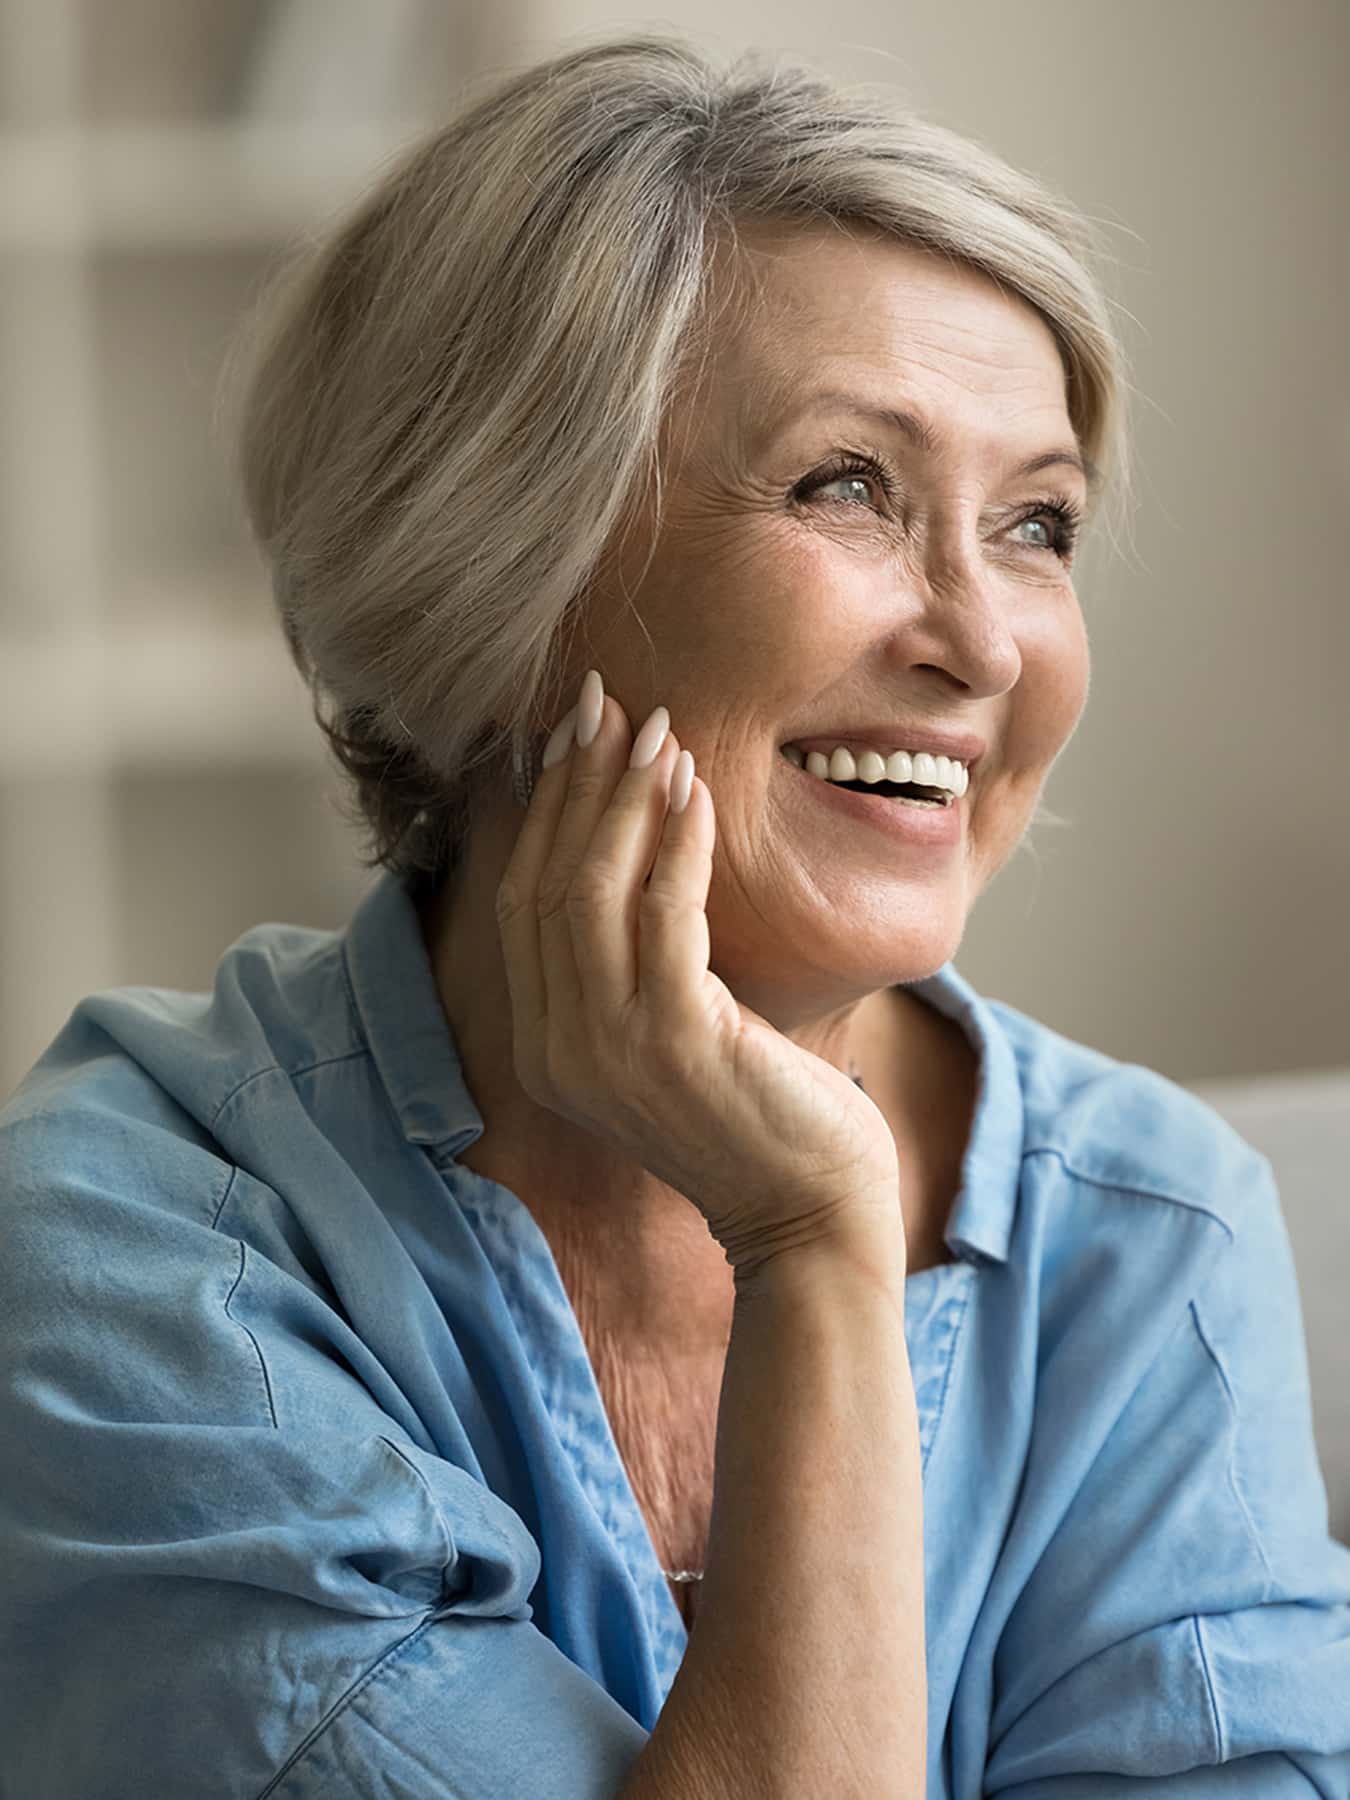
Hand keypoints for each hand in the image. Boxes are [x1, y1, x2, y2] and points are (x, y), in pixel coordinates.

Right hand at [494, 669, 903, 1282]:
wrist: (808, 1207)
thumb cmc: (756, 1109)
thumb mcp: (672, 1032)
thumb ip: (634, 962)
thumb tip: (633, 846)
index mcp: (547, 1046)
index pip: (524, 902)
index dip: (543, 810)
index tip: (570, 736)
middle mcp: (558, 1049)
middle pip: (547, 883)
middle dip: (575, 782)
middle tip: (604, 701)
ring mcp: (608, 1050)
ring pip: (592, 891)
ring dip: (624, 797)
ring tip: (654, 726)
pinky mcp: (673, 1043)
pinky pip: (662, 916)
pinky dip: (676, 844)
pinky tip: (696, 790)